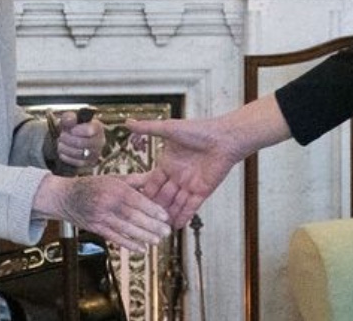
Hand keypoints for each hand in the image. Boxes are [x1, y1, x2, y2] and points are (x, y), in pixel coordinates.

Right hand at [33, 173, 171, 253]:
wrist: (65, 197)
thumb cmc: (92, 185)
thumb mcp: (114, 178)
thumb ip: (136, 180)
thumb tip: (156, 177)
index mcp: (114, 189)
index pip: (137, 200)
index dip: (152, 209)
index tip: (165, 216)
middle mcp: (107, 203)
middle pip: (132, 216)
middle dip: (151, 225)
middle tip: (166, 231)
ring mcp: (100, 217)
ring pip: (125, 229)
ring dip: (143, 236)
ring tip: (157, 241)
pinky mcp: (96, 228)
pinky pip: (114, 238)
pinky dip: (128, 244)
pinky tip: (141, 249)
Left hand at [51, 110, 106, 167]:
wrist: (72, 140)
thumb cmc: (73, 128)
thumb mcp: (70, 120)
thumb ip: (69, 117)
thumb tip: (70, 118)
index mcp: (98, 127)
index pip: (91, 130)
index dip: (78, 130)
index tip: (71, 130)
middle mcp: (100, 141)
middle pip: (83, 143)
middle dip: (68, 140)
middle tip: (62, 136)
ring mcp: (95, 153)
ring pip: (80, 154)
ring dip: (66, 149)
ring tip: (60, 143)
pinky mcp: (89, 163)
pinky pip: (78, 163)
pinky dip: (67, 157)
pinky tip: (62, 151)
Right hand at [126, 116, 243, 227]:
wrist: (225, 138)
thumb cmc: (200, 130)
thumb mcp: (169, 129)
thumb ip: (148, 128)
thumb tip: (127, 123)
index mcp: (167, 163)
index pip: (152, 182)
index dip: (144, 193)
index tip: (131, 204)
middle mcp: (177, 175)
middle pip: (162, 196)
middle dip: (153, 209)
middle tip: (141, 221)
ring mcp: (189, 184)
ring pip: (175, 204)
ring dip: (166, 216)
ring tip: (155, 229)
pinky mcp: (202, 191)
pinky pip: (190, 207)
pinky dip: (183, 217)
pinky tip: (174, 227)